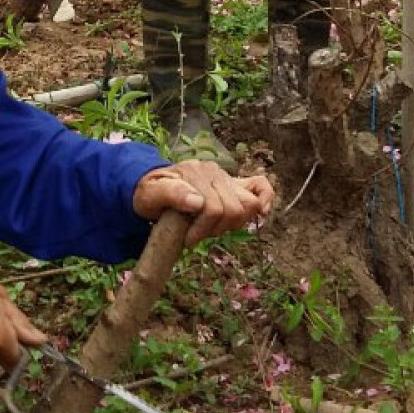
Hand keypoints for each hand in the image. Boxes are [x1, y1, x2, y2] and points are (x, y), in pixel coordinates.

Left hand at [132, 160, 274, 246]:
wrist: (150, 189)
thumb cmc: (148, 195)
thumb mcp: (149, 195)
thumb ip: (170, 194)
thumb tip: (198, 202)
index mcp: (195, 172)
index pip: (213, 208)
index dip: (202, 230)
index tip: (187, 240)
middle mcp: (214, 172)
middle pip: (233, 209)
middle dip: (215, 229)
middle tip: (196, 235)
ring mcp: (225, 177)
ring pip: (248, 204)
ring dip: (231, 224)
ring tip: (210, 228)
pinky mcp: (233, 184)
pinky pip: (259, 185)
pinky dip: (265, 198)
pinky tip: (262, 214)